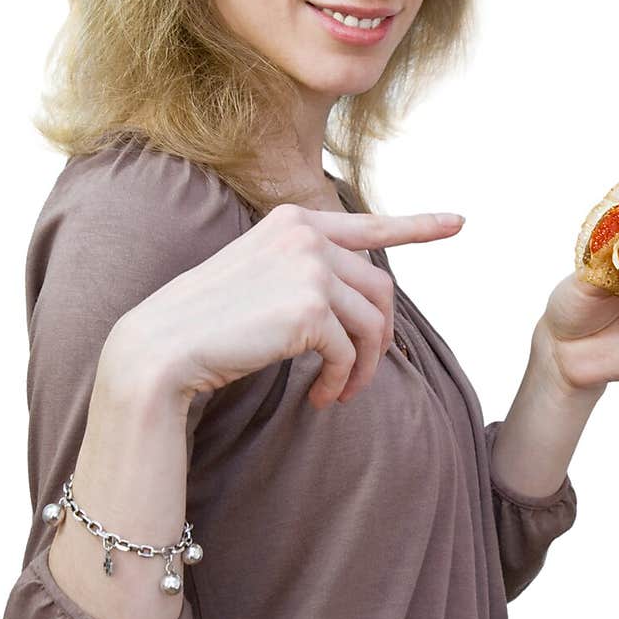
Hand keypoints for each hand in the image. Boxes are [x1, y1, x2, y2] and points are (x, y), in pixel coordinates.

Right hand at [119, 205, 465, 408]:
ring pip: (374, 322)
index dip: (418, 225)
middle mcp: (305, 233)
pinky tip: (321, 398)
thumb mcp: (260, 280)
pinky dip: (342, 381)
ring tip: (341, 392)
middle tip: (359, 376)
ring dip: (365, 366)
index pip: (367, 223)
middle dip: (381, 338)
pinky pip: (350, 352)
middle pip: (380, 288)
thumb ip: (309, 274)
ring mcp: (309, 266)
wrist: (160, 349)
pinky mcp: (310, 307)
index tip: (458, 223)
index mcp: (292, 220)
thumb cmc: (206, 325)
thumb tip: (363, 300)